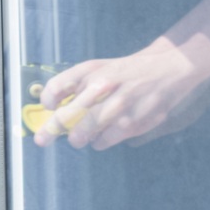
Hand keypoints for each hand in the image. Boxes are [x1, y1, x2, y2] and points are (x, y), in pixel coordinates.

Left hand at [32, 36, 209, 150]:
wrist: (165, 69)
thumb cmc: (124, 72)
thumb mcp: (98, 68)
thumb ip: (75, 83)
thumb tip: (52, 107)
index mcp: (90, 70)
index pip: (57, 86)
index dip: (46, 100)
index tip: (48, 108)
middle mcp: (102, 85)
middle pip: (66, 115)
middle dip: (52, 131)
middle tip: (44, 139)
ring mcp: (118, 105)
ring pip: (84, 133)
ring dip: (78, 138)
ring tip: (79, 137)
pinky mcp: (132, 123)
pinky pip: (104, 141)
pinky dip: (99, 142)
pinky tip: (103, 135)